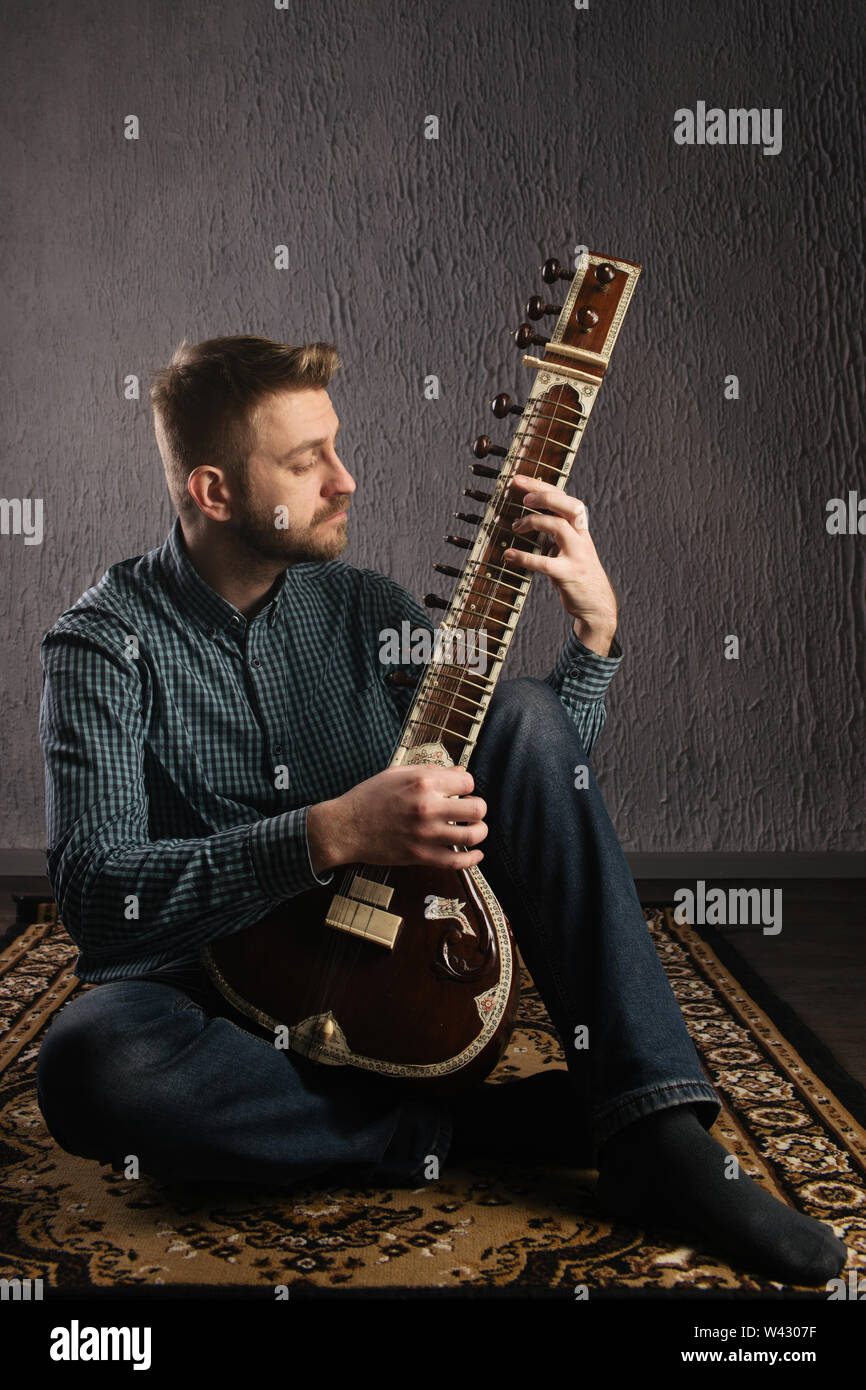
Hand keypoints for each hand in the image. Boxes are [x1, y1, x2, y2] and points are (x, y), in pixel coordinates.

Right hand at [307, 765, 487, 872]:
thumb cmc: (369, 797)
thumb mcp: (397, 773)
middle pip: (476, 809)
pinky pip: (456, 861)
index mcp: (423, 783)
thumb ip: (431, 771)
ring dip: (479, 832)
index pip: (467, 782)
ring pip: (472, 835)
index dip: (466, 786)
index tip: (460, 791)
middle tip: (471, 810)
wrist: (346, 827)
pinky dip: (472, 860)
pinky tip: (476, 855)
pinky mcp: (421, 855)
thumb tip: (460, 773)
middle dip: (478, 808)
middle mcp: (428, 807)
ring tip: (475, 830)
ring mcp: (426, 834)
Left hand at [502, 474, 617, 654]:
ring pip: (558, 527)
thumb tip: (530, 522)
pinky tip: (509, 555)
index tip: (519, 480)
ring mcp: (577, 555)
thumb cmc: (578, 577)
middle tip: (522, 497)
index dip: (542, 487)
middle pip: (568, 505)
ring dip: (533, 522)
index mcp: (580, 530)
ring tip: (516, 527)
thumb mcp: (568, 550)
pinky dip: (524, 557)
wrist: (597, 606)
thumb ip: (554, 536)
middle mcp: (582, 538)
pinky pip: (544, 562)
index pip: (565, 499)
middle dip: (543, 496)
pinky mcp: (569, 574)